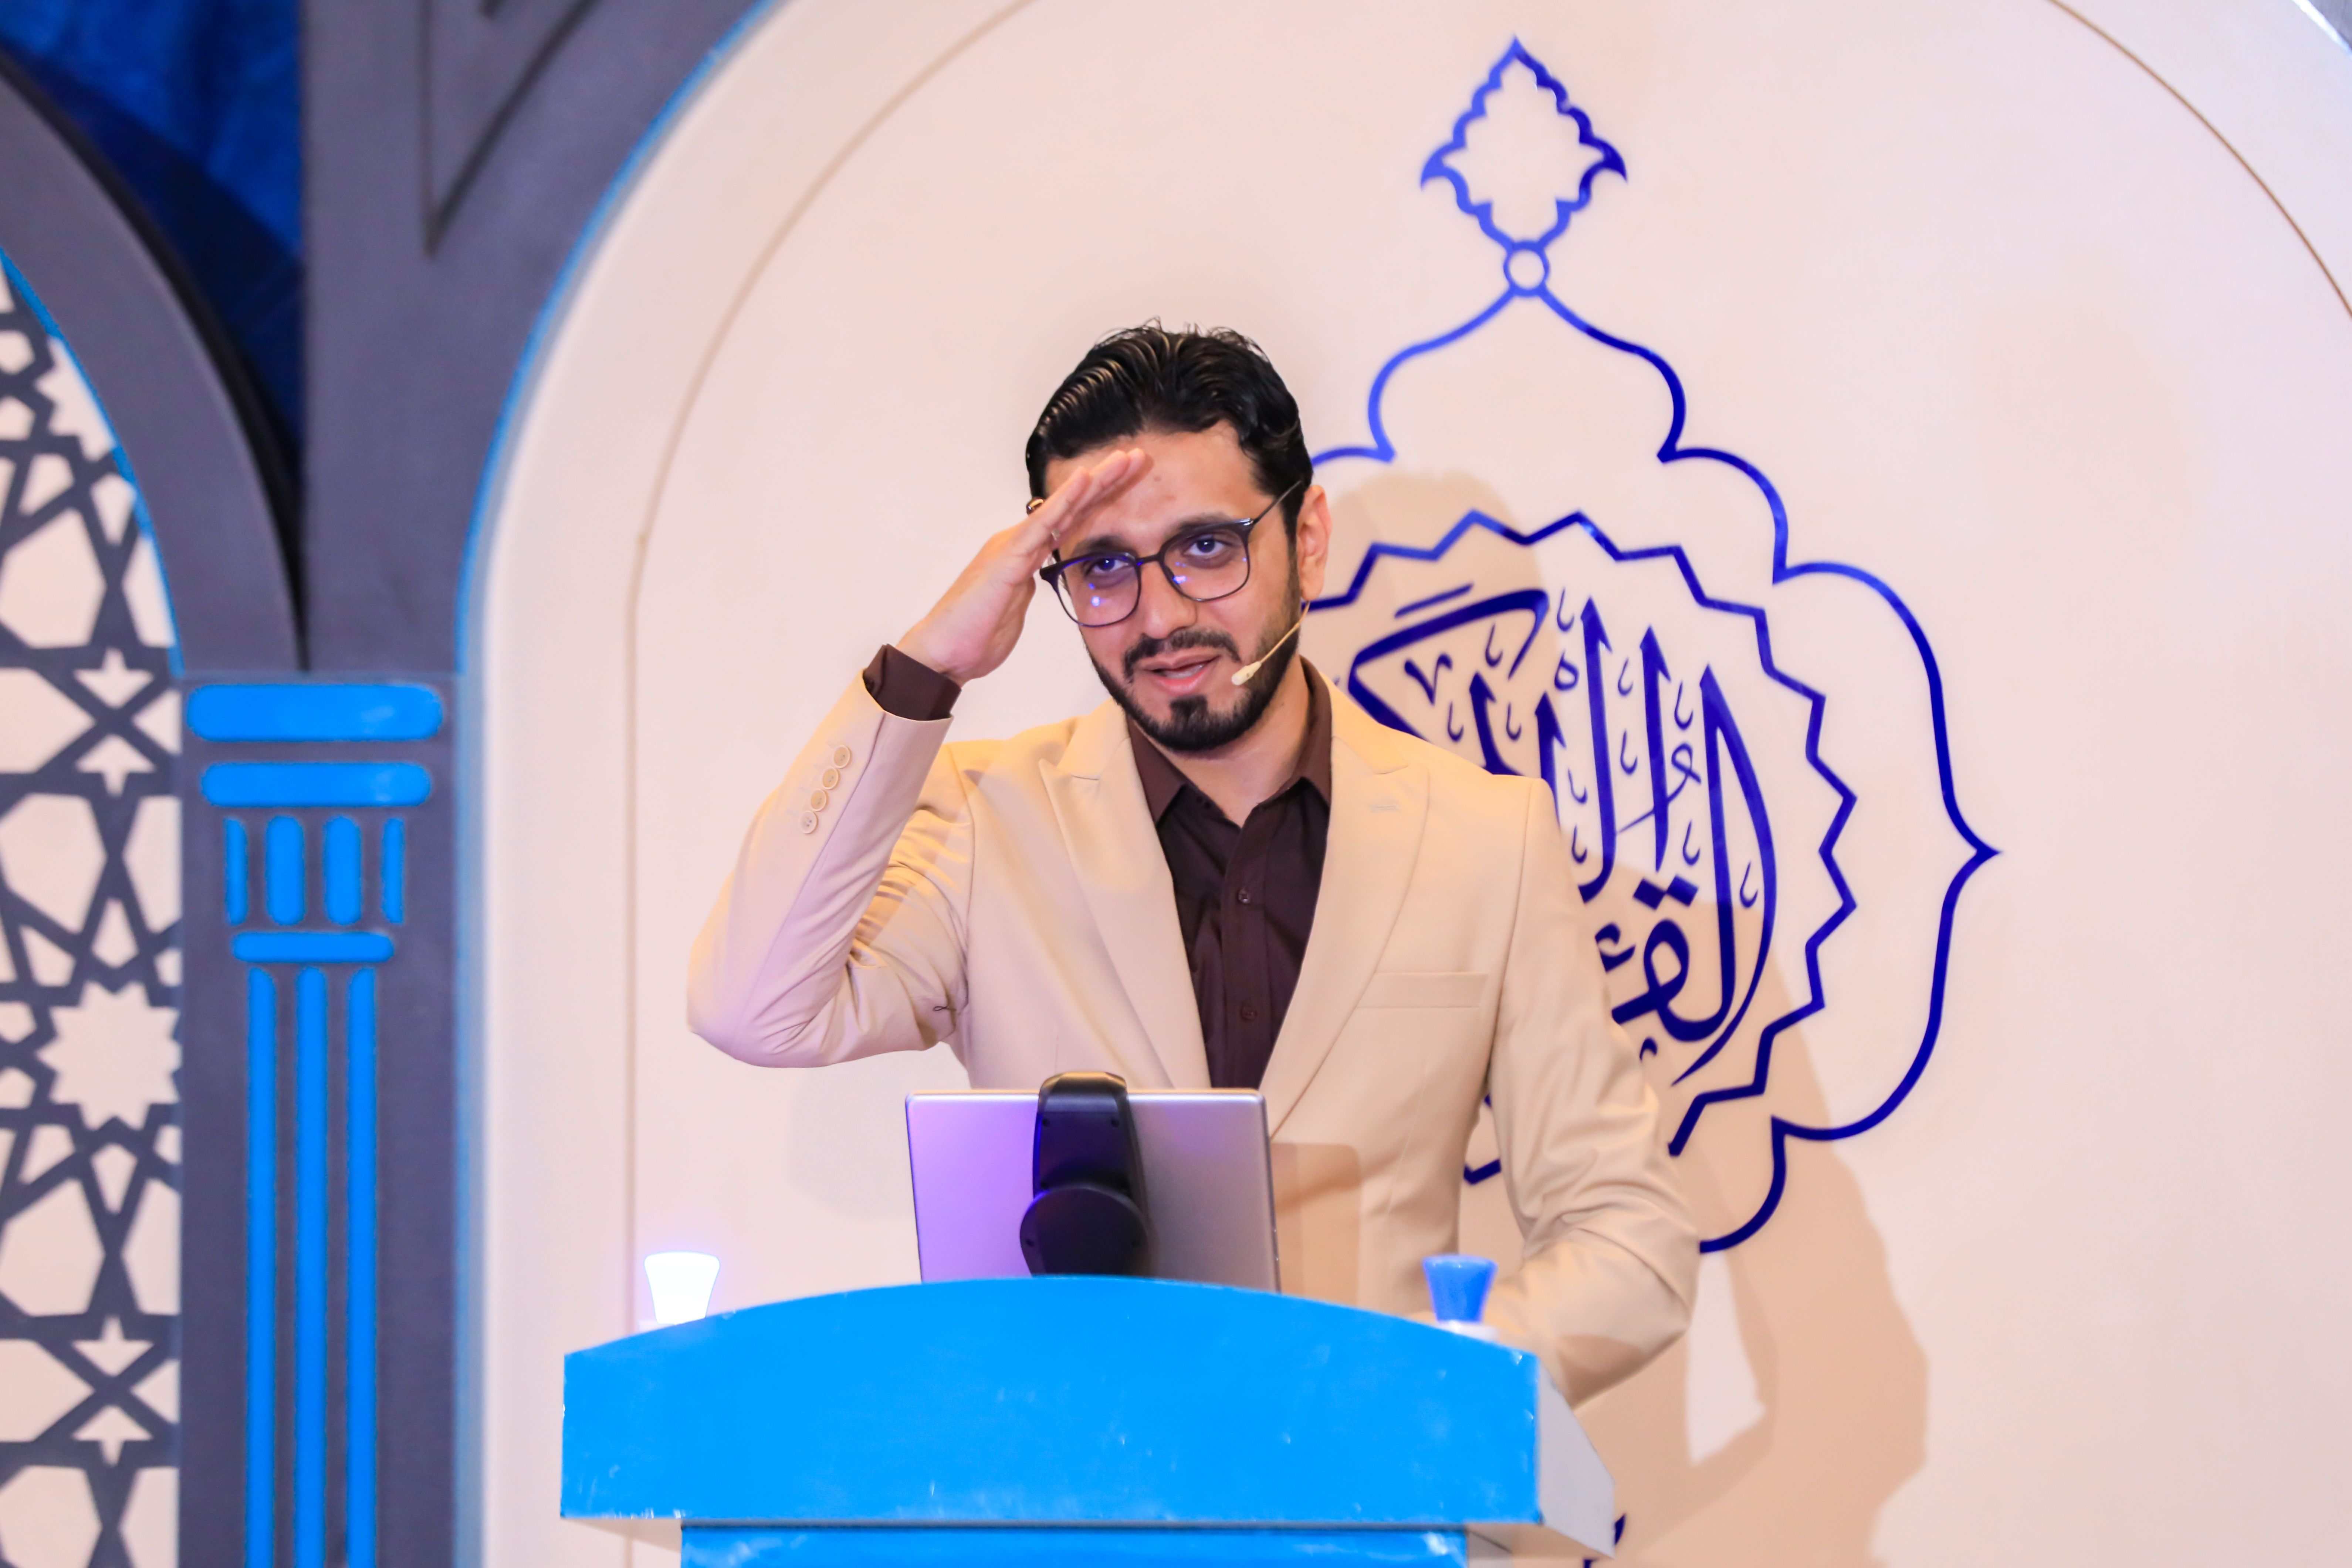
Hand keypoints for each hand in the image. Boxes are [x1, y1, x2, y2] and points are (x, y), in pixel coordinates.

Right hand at [897, 447, 1148, 685]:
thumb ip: (1027, 585)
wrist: (942, 654)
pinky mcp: (1006, 559)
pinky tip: (1083, 479)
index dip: (1101, 500)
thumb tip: (1036, 575)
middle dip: (1107, 481)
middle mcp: (1019, 542)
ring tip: (1123, 458)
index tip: (1131, 481)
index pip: (1071, 520)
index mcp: (1024, 554)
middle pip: (1072, 506)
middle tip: (1138, 457)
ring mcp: (1012, 546)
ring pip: (1061, 507)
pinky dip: (1064, 501)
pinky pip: (1041, 525)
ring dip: (1094, 481)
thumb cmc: (974, 635)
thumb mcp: (1013, 607)